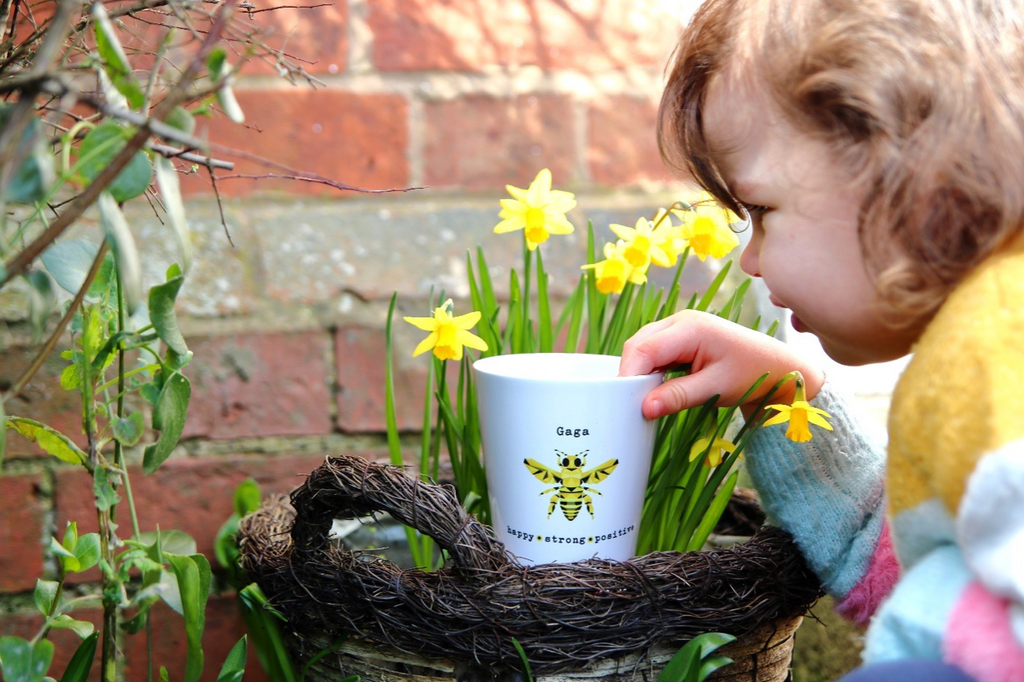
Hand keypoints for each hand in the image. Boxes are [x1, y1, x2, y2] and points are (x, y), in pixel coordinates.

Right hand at [619, 310, 825, 418]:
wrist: (780, 368)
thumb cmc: (755, 374)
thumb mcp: (717, 388)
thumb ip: (678, 396)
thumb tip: (644, 408)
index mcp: (690, 327)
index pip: (644, 349)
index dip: (629, 374)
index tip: (623, 401)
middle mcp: (681, 321)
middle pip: (638, 345)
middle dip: (630, 373)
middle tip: (629, 404)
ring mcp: (680, 327)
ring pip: (643, 348)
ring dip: (639, 372)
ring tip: (642, 398)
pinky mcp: (682, 338)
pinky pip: (655, 352)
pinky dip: (649, 370)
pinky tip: (654, 389)